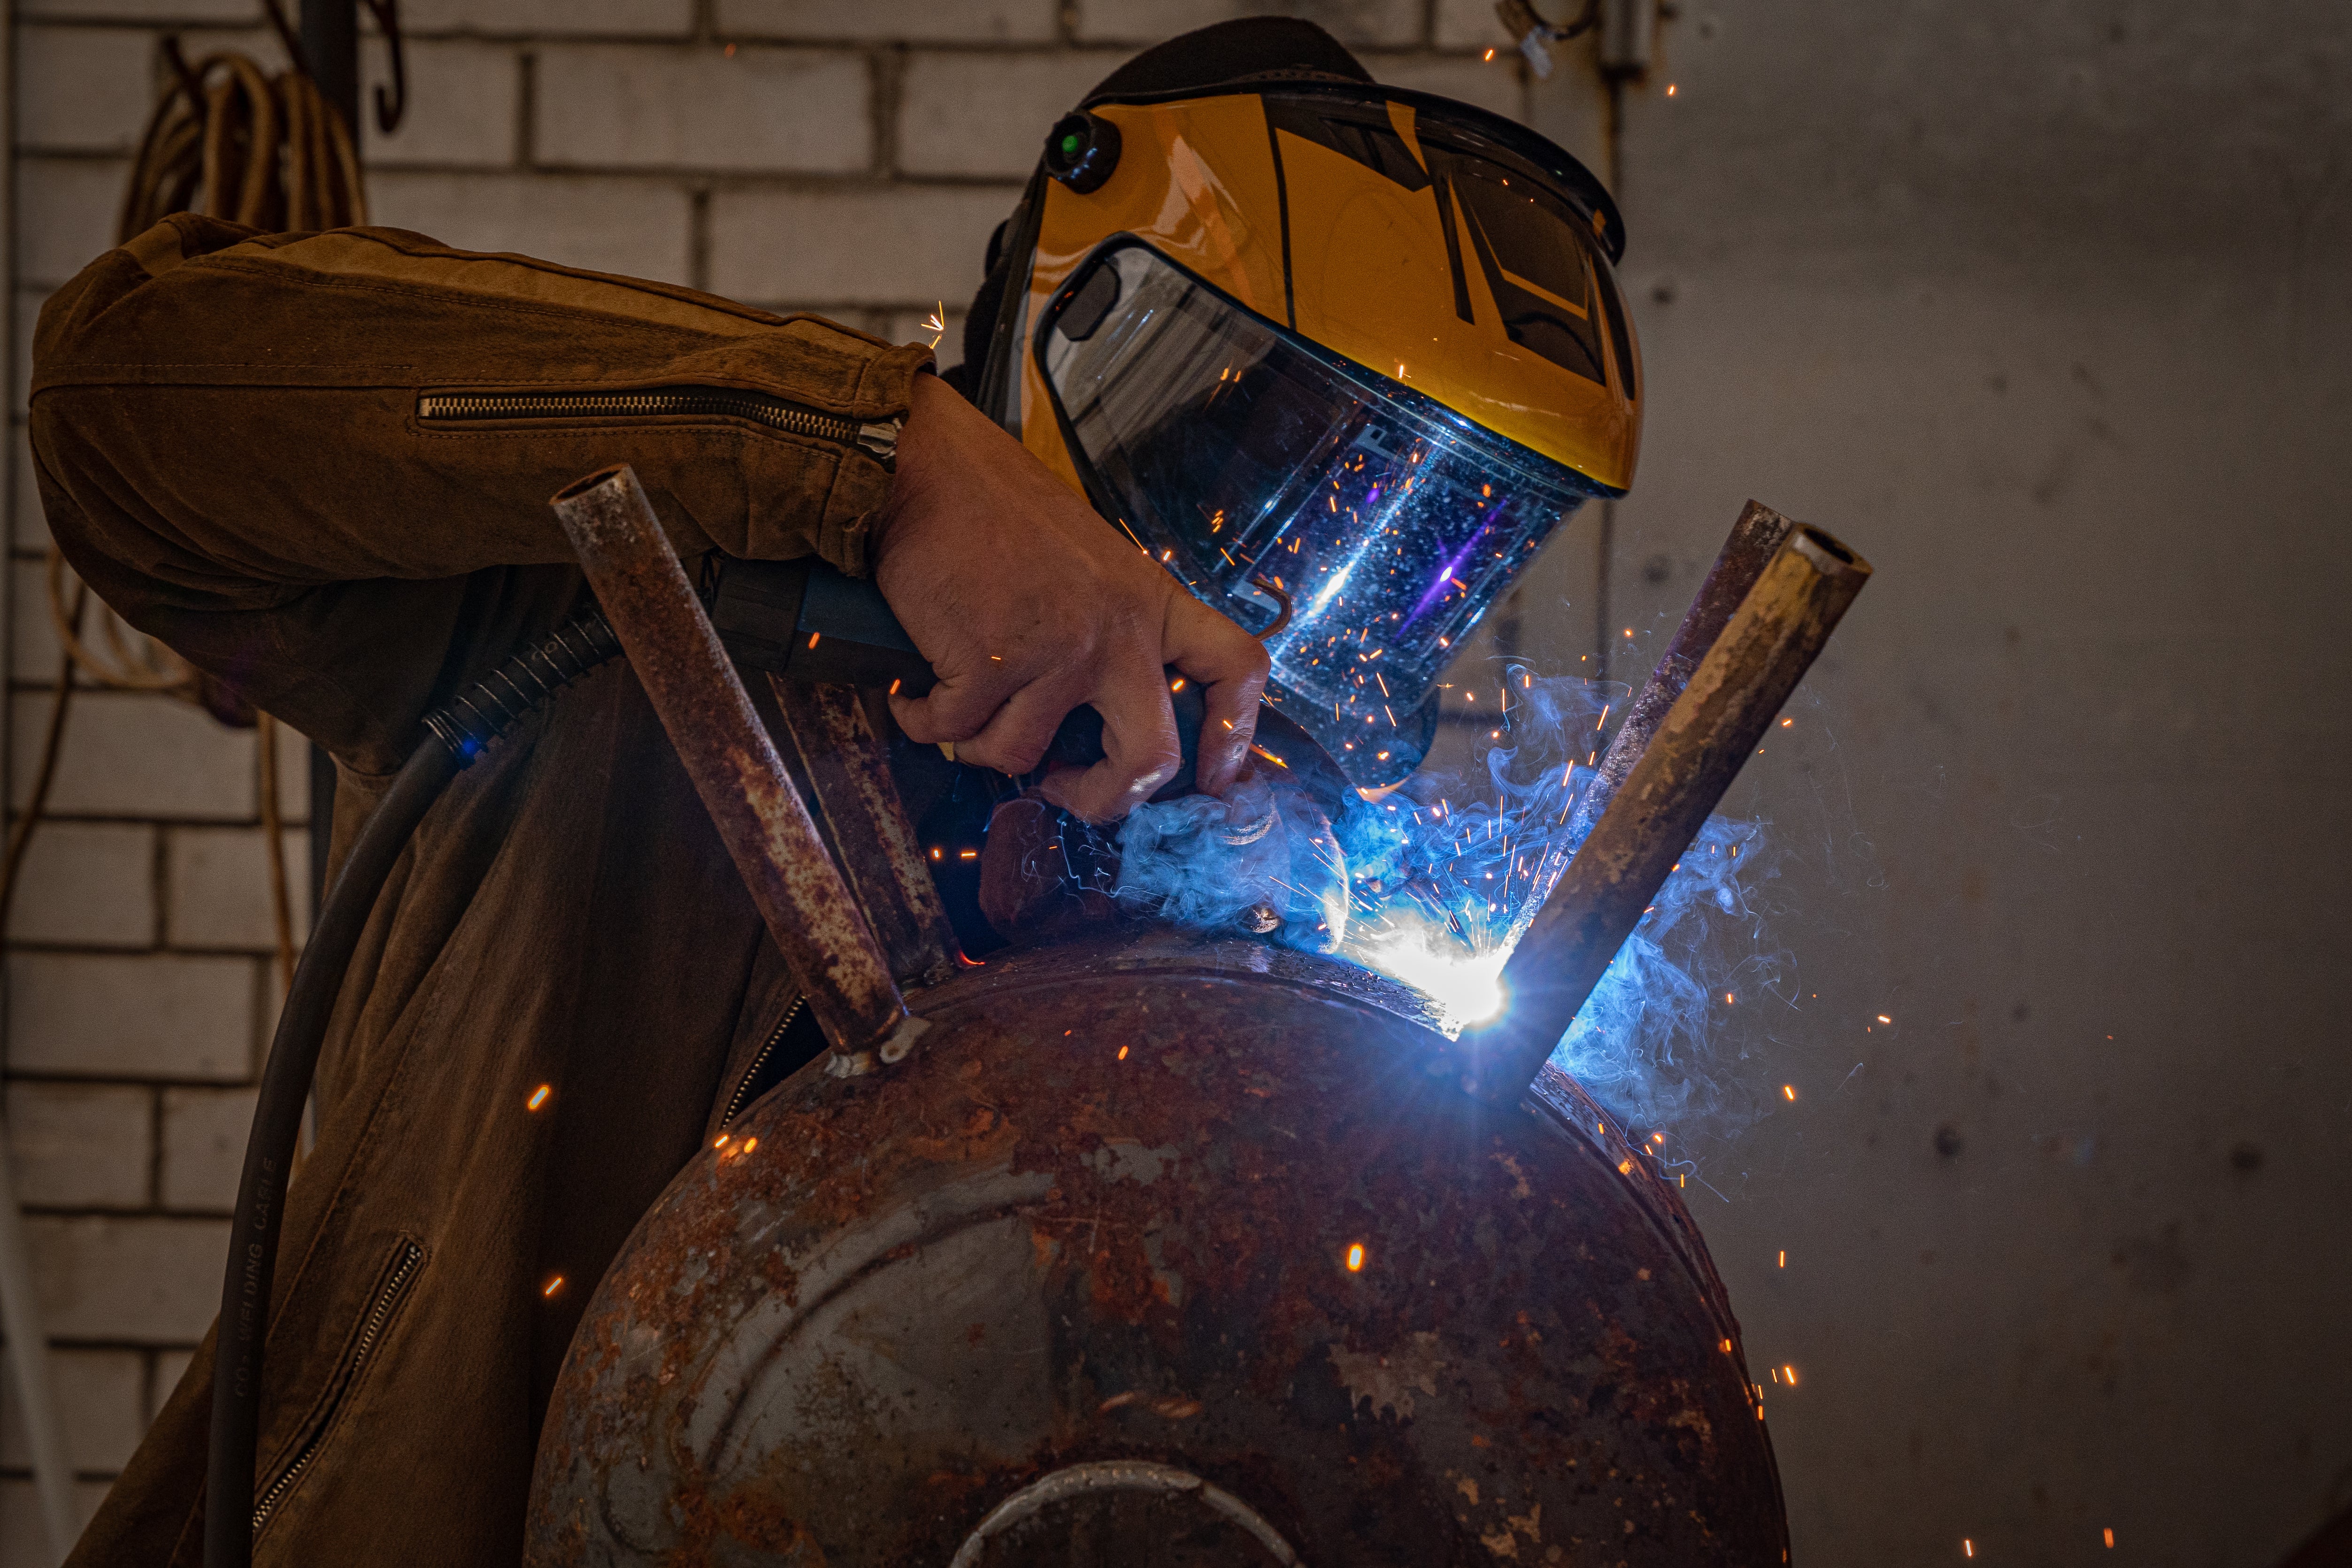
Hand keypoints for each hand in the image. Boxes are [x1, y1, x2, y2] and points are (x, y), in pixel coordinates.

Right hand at [871, 373, 1268, 822]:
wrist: (924, 467)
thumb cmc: (999, 509)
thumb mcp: (1092, 560)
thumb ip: (1112, 627)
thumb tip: (1098, 713)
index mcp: (1150, 603)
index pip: (1235, 669)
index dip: (1233, 735)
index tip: (1215, 778)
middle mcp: (1118, 633)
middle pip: (1151, 757)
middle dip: (1106, 799)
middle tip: (1065, 792)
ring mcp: (1057, 652)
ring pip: (1024, 756)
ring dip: (979, 747)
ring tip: (958, 713)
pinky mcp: (989, 662)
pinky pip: (955, 732)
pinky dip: (923, 722)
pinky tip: (913, 698)